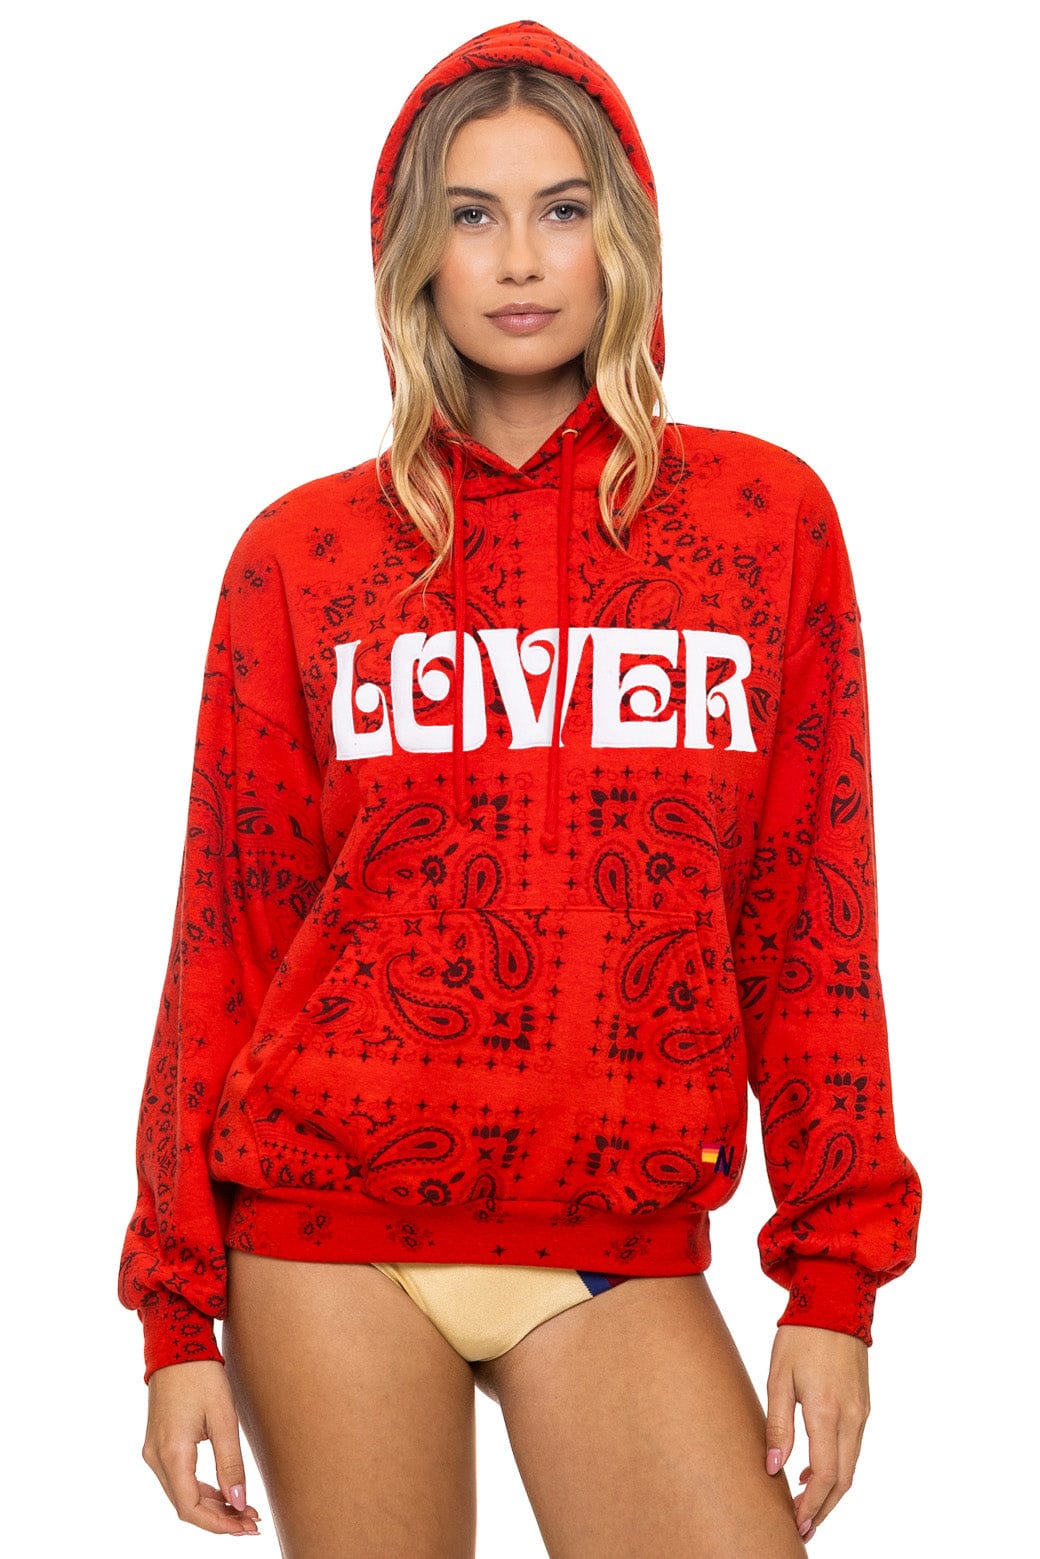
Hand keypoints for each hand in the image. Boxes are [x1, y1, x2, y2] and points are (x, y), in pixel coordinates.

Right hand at [142, 1359, 262, 1535]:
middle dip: (219, 1518)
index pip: (191, 1508)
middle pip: (185, 1505)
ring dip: (211, 1506)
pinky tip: (224, 1491)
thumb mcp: (223, 1417)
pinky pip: (178, 1478)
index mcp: (171, 1452)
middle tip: (252, 1520)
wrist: (176, 1345)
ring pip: (181, 1494)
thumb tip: (238, 1503)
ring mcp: (153, 1451)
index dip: (219, 1524)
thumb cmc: (202, 1374)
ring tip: (244, 1509)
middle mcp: (155, 1457)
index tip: (247, 1526)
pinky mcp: (158, 1444)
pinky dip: (200, 1489)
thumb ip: (230, 1462)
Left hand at [764, 1323, 869, 1542]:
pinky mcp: (863, 1404)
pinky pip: (853, 1447)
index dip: (812, 1505)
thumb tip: (774, 1468)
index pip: (826, 1475)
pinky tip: (814, 1469)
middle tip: (802, 1527)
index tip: (796, 1523)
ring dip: (831, 1490)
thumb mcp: (778, 1377)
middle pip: (843, 1479)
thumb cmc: (800, 1336)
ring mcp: (862, 1411)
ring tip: (805, 1504)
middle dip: (823, 1508)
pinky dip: (837, 1467)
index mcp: (827, 1411)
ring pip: (851, 1466)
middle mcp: (852, 1417)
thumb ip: (777, 1424)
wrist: (835, 1300)